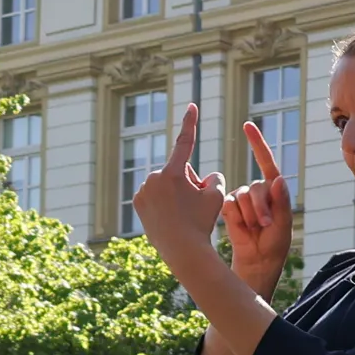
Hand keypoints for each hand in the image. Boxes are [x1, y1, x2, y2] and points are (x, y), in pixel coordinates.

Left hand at [130, 104, 226, 252]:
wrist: (182, 249)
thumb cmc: (202, 222)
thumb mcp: (216, 196)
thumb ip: (214, 178)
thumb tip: (206, 175)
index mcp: (174, 172)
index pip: (185, 142)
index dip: (190, 122)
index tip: (191, 105)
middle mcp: (155, 177)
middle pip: (177, 171)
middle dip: (187, 182)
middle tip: (194, 206)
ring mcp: (144, 190)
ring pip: (165, 184)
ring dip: (175, 193)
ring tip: (182, 215)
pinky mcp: (138, 202)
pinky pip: (154, 195)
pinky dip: (163, 203)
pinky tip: (170, 218)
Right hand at [221, 121, 292, 281]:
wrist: (256, 261)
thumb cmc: (275, 244)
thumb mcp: (282, 225)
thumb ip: (281, 202)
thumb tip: (277, 179)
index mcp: (274, 192)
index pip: (266, 164)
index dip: (257, 144)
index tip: (247, 126)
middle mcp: (257, 192)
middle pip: (256, 188)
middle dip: (260, 208)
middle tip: (264, 225)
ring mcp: (241, 199)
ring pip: (242, 197)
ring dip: (249, 216)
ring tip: (255, 229)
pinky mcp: (228, 208)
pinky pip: (229, 205)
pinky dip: (236, 218)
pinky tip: (242, 229)